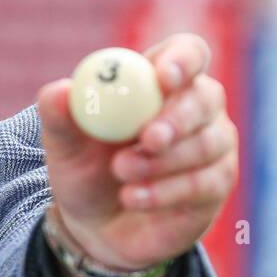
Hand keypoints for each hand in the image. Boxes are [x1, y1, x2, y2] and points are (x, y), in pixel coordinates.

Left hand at [35, 32, 238, 274]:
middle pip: (205, 97)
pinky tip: (133, 198)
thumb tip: (58, 92)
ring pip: (206, 144)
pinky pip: (203, 183)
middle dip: (176, 118)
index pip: (188, 52)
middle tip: (148, 139)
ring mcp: (213, 143)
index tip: (162, 79)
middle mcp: (196, 105)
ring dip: (160, 163)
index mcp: (160, 80)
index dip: (181, 61)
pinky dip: (164, 192)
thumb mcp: (65, 145)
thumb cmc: (85, 168)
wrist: (97, 223)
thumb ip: (59, 116)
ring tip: (121, 173)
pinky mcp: (217, 183)